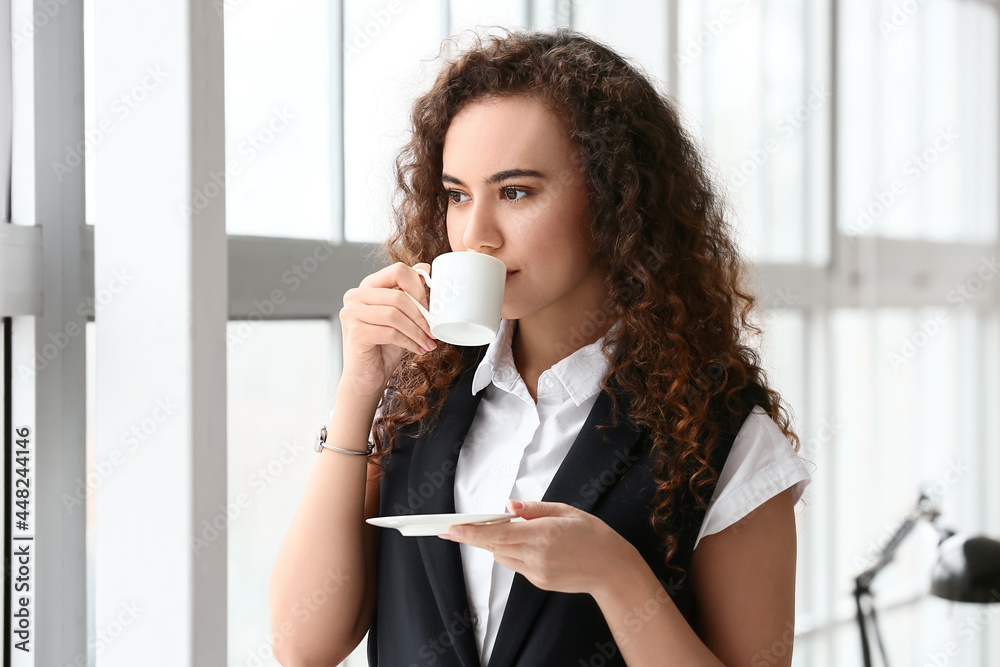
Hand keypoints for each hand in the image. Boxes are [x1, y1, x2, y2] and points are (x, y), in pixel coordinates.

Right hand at [339, 261, 435, 398]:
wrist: (367, 377)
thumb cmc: (384, 346)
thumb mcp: (402, 316)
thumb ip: (410, 293)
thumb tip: (425, 269)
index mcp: (368, 286)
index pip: (397, 270)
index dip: (418, 287)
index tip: (430, 307)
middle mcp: (355, 295)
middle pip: (398, 296)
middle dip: (421, 316)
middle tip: (433, 331)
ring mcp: (351, 313)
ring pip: (395, 315)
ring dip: (417, 331)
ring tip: (428, 342)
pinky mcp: (355, 332)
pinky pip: (391, 332)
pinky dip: (410, 342)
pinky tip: (418, 349)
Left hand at [440, 499, 641, 597]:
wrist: (613, 570)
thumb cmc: (594, 536)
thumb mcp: (566, 511)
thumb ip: (534, 508)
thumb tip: (509, 506)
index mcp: (543, 534)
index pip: (498, 533)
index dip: (472, 531)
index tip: (452, 528)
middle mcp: (536, 556)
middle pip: (493, 546)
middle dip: (474, 536)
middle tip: (453, 528)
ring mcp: (537, 572)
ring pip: (502, 556)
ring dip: (496, 543)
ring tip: (504, 529)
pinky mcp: (539, 582)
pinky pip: (516, 565)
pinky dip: (513, 552)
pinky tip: (527, 544)